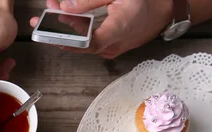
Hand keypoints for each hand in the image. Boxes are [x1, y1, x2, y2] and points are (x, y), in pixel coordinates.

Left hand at [29, 0, 172, 58]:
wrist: (170, 7)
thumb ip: (90, 1)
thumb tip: (66, 7)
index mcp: (117, 32)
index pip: (85, 42)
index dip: (66, 34)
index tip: (51, 23)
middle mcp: (113, 46)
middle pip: (78, 44)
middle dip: (57, 29)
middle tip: (41, 17)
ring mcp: (112, 48)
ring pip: (82, 43)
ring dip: (65, 28)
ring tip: (50, 13)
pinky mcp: (112, 46)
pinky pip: (90, 41)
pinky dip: (77, 30)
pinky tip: (66, 18)